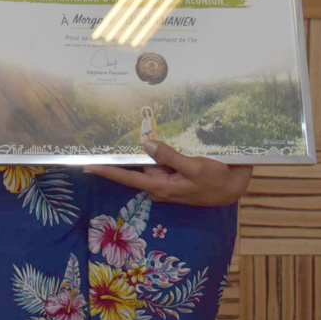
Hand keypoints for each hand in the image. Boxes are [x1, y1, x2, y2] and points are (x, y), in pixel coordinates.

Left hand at [84, 140, 251, 206]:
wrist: (233, 187)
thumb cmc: (215, 179)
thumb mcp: (194, 167)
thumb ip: (170, 156)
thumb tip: (145, 144)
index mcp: (160, 186)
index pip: (127, 179)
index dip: (106, 171)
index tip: (87, 166)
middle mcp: (158, 185)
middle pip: (132, 169)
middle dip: (117, 156)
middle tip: (100, 139)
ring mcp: (164, 180)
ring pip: (144, 163)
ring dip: (135, 151)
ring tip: (122, 132)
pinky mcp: (172, 174)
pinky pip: (155, 162)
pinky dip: (150, 151)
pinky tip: (146, 138)